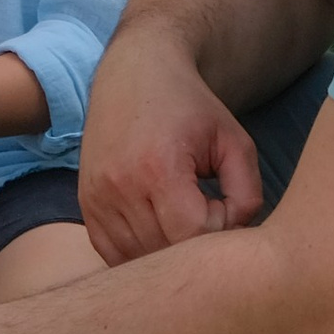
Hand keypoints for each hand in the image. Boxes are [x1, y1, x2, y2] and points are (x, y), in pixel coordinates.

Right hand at [79, 22, 261, 262]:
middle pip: (165, 251)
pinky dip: (139, 254)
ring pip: (137, 258)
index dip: (220, 231)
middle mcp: (119, 187)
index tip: (224, 205)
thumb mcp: (235, 141)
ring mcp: (96, 198)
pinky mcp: (85, 205)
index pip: (193, 235)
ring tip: (185, 221)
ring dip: (168, 251)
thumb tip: (234, 237)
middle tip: (210, 216)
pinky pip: (112, 253)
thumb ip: (247, 194)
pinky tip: (159, 231)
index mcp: (158, 168)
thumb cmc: (189, 108)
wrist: (134, 76)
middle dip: (196, 244)